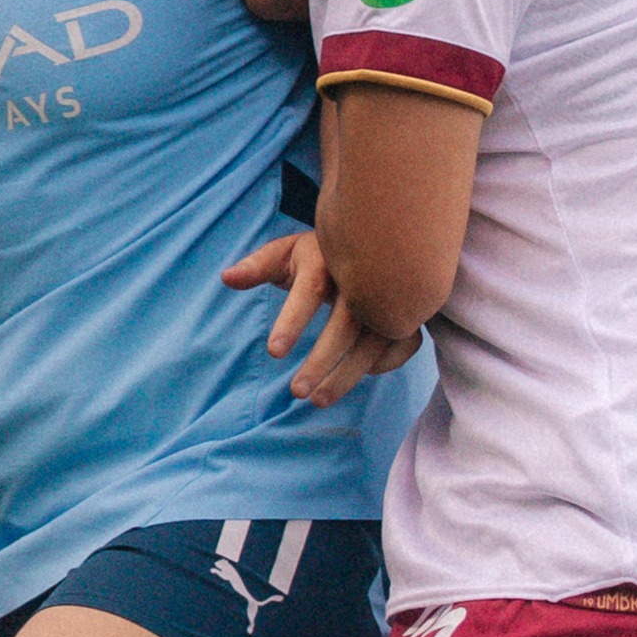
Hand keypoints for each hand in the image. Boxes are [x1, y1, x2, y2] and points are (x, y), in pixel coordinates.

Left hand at [221, 229, 421, 406]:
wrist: (373, 235)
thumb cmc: (318, 253)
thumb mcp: (286, 254)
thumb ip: (257, 266)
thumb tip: (226, 278)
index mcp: (327, 256)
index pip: (309, 290)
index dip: (292, 321)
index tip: (273, 353)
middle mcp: (364, 274)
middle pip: (346, 323)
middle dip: (321, 361)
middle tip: (296, 392)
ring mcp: (391, 293)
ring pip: (375, 341)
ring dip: (347, 375)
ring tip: (317, 400)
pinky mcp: (410, 309)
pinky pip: (403, 344)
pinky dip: (381, 365)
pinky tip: (356, 375)